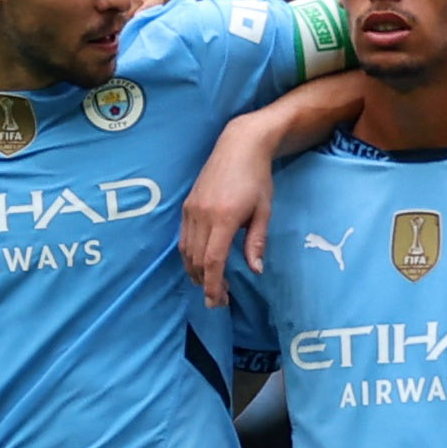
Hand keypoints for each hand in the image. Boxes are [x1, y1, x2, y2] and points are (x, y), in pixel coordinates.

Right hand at [181, 116, 274, 308]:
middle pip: (197, 260)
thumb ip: (256, 242)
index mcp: (224, 217)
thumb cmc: (257, 178)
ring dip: (195, 272)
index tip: (218, 302)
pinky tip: (200, 263)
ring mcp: (191, 210)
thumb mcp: (263, 211)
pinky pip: (183, 238)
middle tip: (218, 300)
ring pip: (186, 251)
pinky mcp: (187, 206)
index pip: (213, 260)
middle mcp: (202, 215)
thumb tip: (255, 270)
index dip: (214, 285)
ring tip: (208, 284)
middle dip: (205, 284)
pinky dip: (189, 256)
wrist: (239, 146)